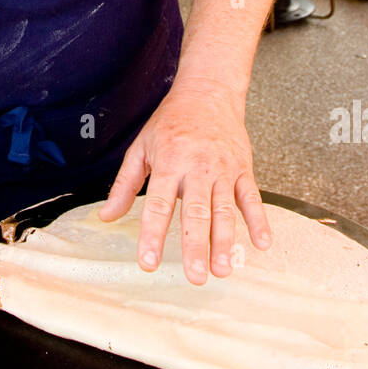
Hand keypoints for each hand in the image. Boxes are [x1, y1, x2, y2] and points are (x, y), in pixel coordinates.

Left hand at [98, 78, 270, 283]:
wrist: (208, 92)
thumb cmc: (172, 122)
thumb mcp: (142, 147)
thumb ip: (125, 184)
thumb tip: (106, 216)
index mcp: (169, 163)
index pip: (158, 205)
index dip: (153, 235)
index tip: (148, 263)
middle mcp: (198, 168)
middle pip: (196, 212)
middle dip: (196, 246)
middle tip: (195, 276)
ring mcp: (224, 169)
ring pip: (225, 209)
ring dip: (225, 241)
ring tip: (223, 269)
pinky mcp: (244, 169)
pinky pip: (253, 197)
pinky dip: (259, 220)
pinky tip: (262, 244)